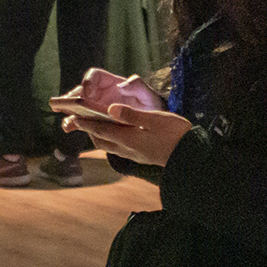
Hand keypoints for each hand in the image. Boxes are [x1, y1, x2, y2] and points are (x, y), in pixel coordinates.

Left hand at [63, 104, 191, 166]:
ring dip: (99, 137)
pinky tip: (115, 136)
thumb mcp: (156, 120)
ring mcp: (135, 155)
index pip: (102, 130)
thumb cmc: (177, 135)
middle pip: (102, 140)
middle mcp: (128, 149)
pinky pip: (119, 149)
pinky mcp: (142, 157)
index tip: (74, 117)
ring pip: (110, 146)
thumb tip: (110, 109)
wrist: (192, 157)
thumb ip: (132, 115)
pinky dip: (111, 141)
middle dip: (89, 131)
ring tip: (93, 127)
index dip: (86, 123)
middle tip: (79, 121)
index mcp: (129, 138)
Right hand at [71, 67, 163, 114]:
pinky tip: (69, 128)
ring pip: (76, 106)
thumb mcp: (148, 95)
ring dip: (68, 112)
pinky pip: (79, 119)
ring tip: (67, 121)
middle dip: (72, 98)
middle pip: (80, 91)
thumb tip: (123, 85)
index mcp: (110, 82)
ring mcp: (93, 106)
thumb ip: (138, 86)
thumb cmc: (149, 105)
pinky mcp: (91, 119)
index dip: (88, 82)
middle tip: (66, 104)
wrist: (150, 123)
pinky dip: (73, 123)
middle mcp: (98, 92)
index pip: (94, 76)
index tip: (88, 92)